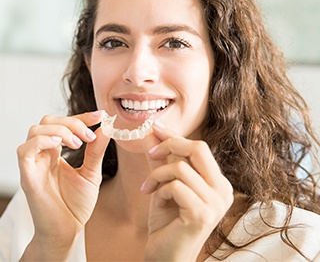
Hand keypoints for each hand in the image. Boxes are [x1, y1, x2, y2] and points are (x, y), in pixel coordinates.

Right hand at [17, 111, 108, 258]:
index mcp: (56, 152)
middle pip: (48, 121)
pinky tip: (61, 146)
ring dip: (61, 130)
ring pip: (36, 129)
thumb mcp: (91, 173)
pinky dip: (43, 140)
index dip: (81, 116)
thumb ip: (96, 151)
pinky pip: (26, 149)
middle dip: (72, 121)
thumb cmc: (76, 204)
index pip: (64, 124)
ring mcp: (34, 163)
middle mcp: (43, 154)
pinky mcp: (28, 176)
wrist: (68, 230)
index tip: (101, 115)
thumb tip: (105, 128)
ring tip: (78, 144)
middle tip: (89, 135)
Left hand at [142, 122, 233, 260]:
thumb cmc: (167, 221)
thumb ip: (161, 160)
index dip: (175, 136)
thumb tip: (152, 133)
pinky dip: (160, 189)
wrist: (166, 257)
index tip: (155, 127)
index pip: (199, 148)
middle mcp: (223, 190)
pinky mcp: (203, 214)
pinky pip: (176, 186)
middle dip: (170, 144)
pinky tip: (156, 201)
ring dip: (158, 174)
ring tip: (148, 188)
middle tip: (151, 153)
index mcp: (217, 182)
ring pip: (181, 167)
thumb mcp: (164, 184)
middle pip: (198, 148)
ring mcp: (216, 203)